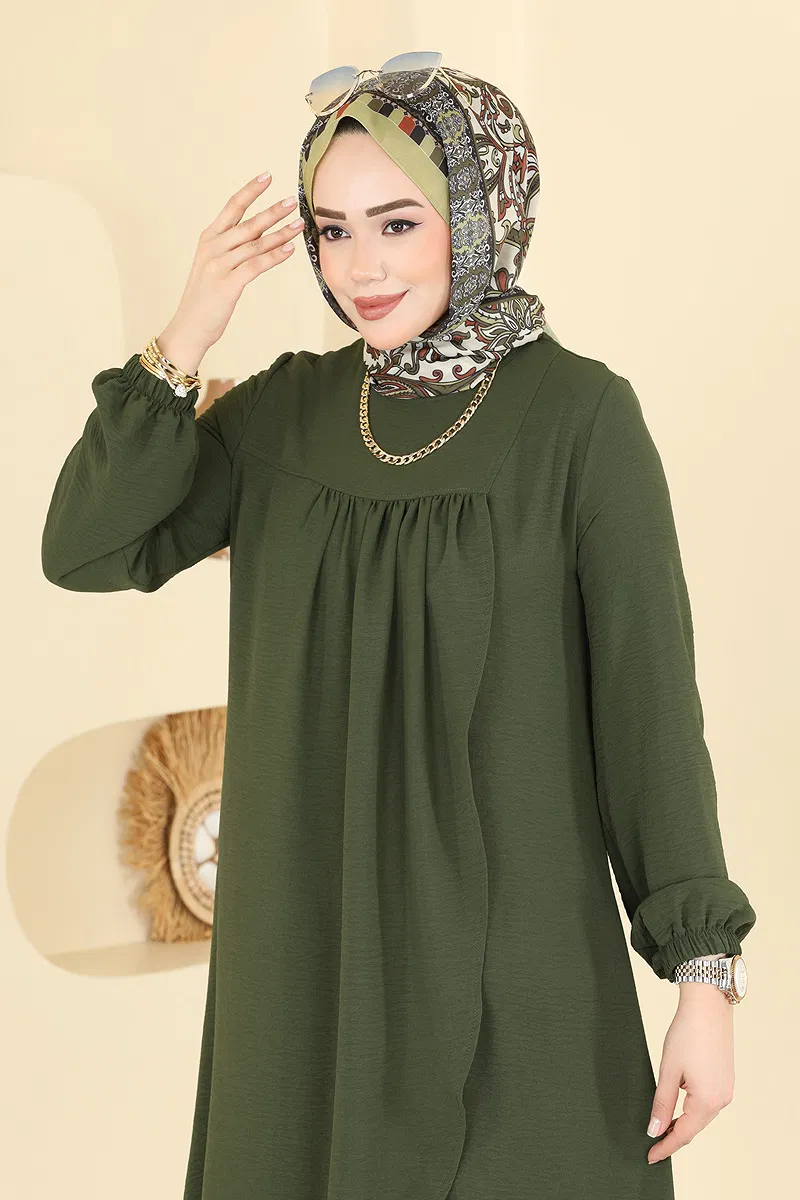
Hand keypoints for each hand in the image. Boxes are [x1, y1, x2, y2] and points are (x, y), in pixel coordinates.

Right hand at [162, 172, 305, 359]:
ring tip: (299, 223)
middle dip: (272, 210)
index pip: (232, 207)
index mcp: (209, 239)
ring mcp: (219, 265)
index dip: (250, 190)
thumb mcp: (214, 265)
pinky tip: (290, 250)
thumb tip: (260, 233)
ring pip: (255, 244)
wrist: (189, 327)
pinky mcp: (228, 284)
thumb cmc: (205, 298)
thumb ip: (233, 248)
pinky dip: (275, 257)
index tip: (267, 176)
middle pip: (247, 223)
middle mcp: (213, 247)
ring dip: (280, 233)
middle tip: (293, 200)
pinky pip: (256, 266)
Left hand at [646, 984, 734, 1164]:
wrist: (708, 1004)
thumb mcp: (668, 1070)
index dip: (665, 1147)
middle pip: (694, 1127)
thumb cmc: (687, 1033)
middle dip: (674, 1136)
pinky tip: (679, 1107)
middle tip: (653, 1146)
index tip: (650, 1157)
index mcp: (707, 1101)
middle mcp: (721, 1099)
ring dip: (683, 1122)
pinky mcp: (725, 1078)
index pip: (683, 1134)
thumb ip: (662, 1103)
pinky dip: (692, 1108)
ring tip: (662, 1128)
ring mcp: (726, 1089)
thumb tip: (654, 1130)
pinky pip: (707, 1102)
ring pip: (701, 1115)